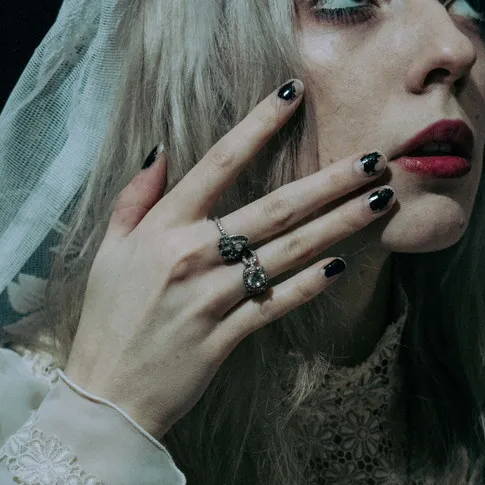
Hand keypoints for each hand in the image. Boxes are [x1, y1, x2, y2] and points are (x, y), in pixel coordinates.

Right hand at [64, 79, 395, 438]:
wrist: (106, 391)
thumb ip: (135, 197)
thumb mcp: (110, 249)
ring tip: (379, 201)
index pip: (219, 161)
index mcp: (165, 225)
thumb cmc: (108, 314)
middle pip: (275, 207)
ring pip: (289, 252)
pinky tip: (343, 266)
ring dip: (338, 224)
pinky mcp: (227, 334)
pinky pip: (278, 303)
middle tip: (373, 159)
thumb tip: (161, 150)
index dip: (259, 124)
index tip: (294, 94)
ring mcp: (214, 295)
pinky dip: (310, 285)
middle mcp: (193, 253)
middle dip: (329, 181)